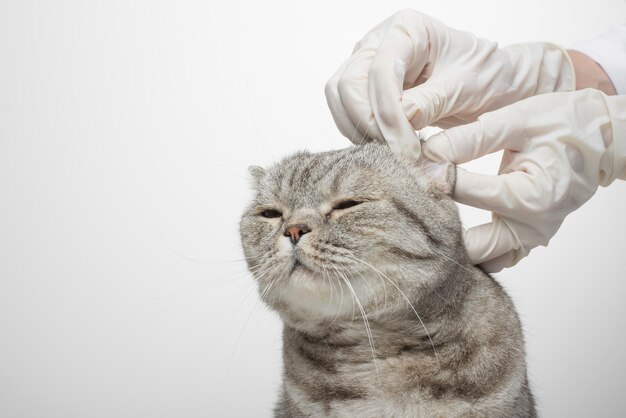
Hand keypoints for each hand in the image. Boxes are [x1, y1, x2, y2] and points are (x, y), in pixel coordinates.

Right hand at [325, 9, 574, 158]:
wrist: (490, 83)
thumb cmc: (484, 76)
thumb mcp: (466, 87)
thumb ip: (430, 102)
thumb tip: (399, 122)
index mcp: (407, 29)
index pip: (380, 71)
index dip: (388, 114)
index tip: (406, 149)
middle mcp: (379, 43)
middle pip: (348, 84)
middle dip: (368, 123)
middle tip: (396, 154)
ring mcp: (367, 65)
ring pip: (340, 99)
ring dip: (360, 131)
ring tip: (393, 153)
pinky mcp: (365, 89)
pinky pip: (347, 113)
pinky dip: (361, 134)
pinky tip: (388, 148)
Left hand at [423, 89, 625, 271]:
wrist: (601, 140)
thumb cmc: (562, 125)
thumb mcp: (515, 122)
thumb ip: (469, 140)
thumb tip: (428, 153)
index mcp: (529, 196)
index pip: (463, 192)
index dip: (432, 175)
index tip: (411, 164)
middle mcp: (531, 228)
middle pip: (468, 246)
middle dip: (437, 224)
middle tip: (414, 201)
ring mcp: (531, 240)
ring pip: (480, 258)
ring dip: (452, 240)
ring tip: (431, 211)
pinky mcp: (527, 242)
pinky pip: (492, 256)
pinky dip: (471, 245)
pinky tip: (451, 221)